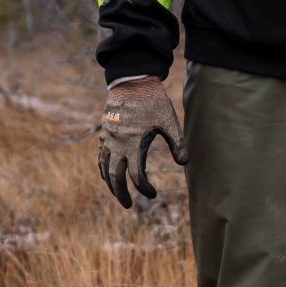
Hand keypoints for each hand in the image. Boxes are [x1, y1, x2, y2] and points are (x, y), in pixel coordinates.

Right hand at [96, 76, 189, 208]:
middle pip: (115, 177)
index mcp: (134, 143)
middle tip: (128, 206)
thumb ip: (177, 142)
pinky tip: (107, 174)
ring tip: (118, 194)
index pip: (137, 176)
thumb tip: (184, 163)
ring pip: (104, 168)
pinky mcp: (105, 133)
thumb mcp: (169, 120)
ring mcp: (109, 139)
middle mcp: (118, 144)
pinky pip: (100, 156)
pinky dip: (103, 169)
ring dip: (110, 184)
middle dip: (120, 193)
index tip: (153, 193)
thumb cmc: (153, 100)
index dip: (145, 188)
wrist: (131, 80)